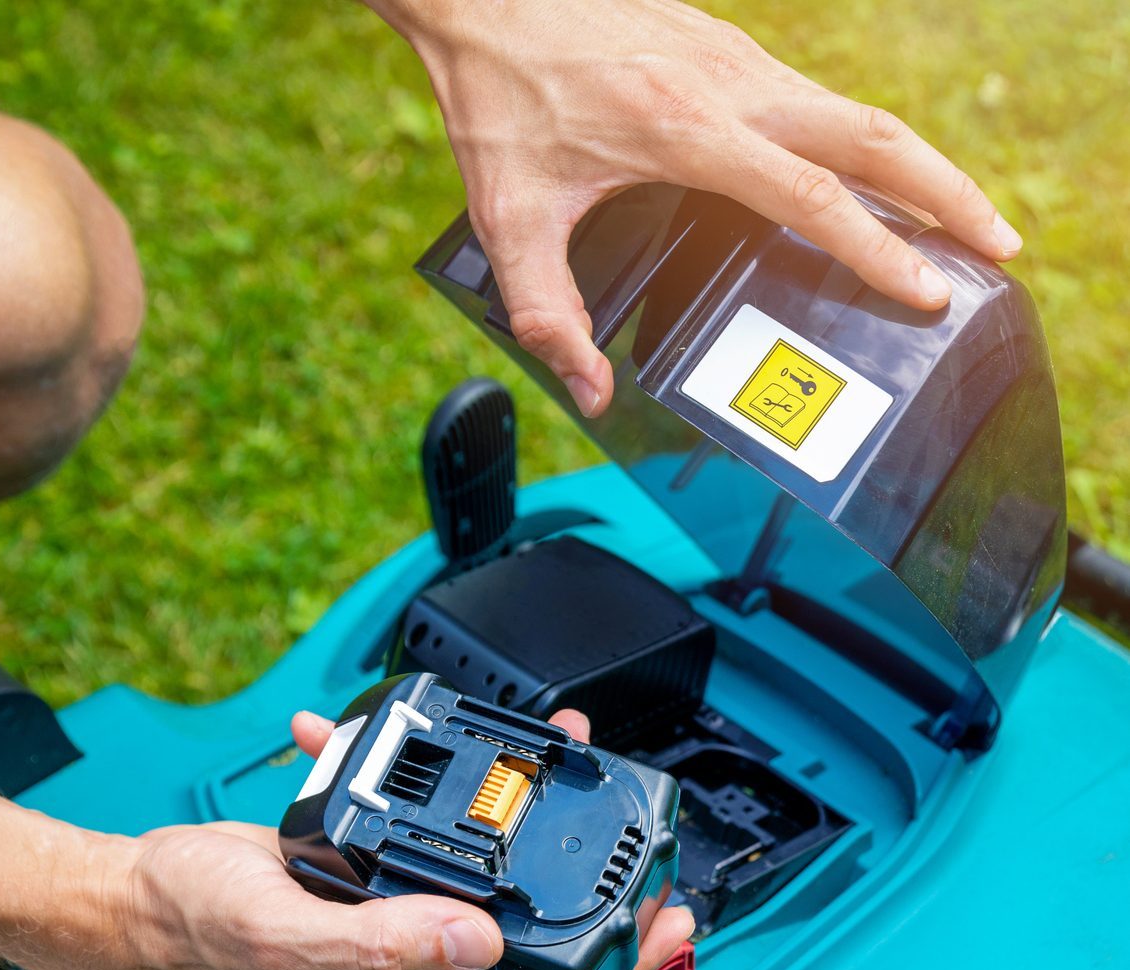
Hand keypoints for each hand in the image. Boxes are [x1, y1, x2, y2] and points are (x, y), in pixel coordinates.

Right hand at [113, 706, 693, 969]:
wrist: (143, 892)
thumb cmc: (201, 928)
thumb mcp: (288, 936)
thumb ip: (384, 943)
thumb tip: (480, 941)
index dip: (608, 962)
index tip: (663, 923)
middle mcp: (410, 956)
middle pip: (524, 924)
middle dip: (586, 876)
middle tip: (637, 828)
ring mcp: (393, 911)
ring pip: (483, 866)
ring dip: (519, 811)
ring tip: (557, 755)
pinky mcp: (368, 868)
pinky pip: (421, 825)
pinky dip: (425, 779)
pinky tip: (410, 742)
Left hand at [368, 0, 1019, 416]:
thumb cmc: (500, 101)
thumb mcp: (511, 222)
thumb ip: (547, 314)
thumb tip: (590, 389)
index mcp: (685, 129)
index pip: (812, 198)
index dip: (879, 250)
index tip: (928, 290)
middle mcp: (731, 85)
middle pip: (873, 138)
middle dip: (947, 194)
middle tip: (997, 248)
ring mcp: (738, 61)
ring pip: (857, 113)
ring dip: (917, 165)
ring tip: (957, 223)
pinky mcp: (730, 52)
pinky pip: (819, 103)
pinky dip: (865, 145)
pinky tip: (870, 185)